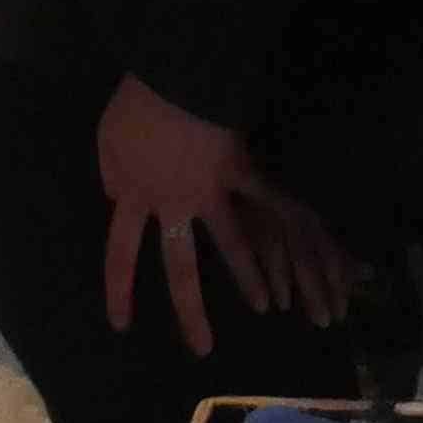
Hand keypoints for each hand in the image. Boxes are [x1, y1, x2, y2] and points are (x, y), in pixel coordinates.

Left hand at [94, 76, 356, 353]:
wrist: (170, 72)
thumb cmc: (133, 107)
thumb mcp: (108, 144)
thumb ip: (113, 176)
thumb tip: (117, 196)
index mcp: (135, 197)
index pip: (121, 253)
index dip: (120, 289)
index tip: (121, 325)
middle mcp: (174, 205)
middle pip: (180, 268)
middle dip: (189, 311)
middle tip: (201, 349)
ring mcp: (210, 189)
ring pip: (232, 243)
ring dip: (249, 277)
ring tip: (265, 307)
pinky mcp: (238, 166)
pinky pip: (265, 193)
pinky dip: (287, 211)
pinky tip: (315, 234)